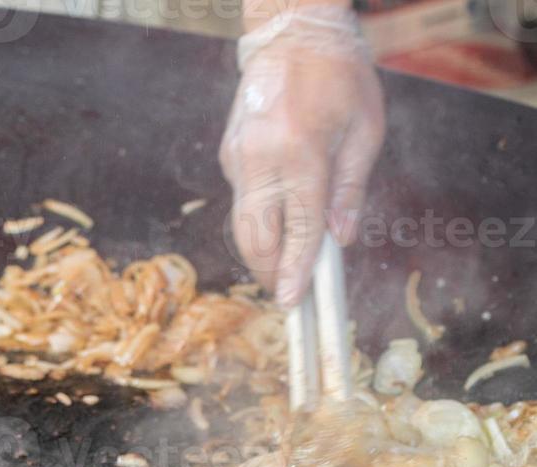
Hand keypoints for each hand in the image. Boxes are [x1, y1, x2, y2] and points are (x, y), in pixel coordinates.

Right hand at [219, 3, 384, 306]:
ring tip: (281, 268)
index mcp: (299, 154)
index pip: (298, 226)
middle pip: (255, 235)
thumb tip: (342, 238)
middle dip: (268, 270)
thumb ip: (351, 187)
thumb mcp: (365, 129)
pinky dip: (259, 219)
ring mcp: (237, 160)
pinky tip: (278, 222)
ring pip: (242, 223)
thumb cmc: (339, 77)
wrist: (290, 37)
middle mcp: (259, 161)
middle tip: (286, 295)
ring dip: (261, 250)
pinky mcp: (228, 156)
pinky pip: (243, 200)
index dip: (295, 269)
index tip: (291, 302)